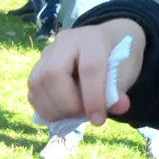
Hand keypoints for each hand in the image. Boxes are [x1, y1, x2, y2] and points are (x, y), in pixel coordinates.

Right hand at [28, 21, 144, 124]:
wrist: (106, 44)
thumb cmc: (117, 58)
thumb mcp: (126, 71)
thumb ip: (119, 89)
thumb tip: (118, 107)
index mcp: (92, 38)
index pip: (89, 68)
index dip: (93, 98)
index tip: (99, 120)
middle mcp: (64, 42)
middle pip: (54, 73)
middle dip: (68, 104)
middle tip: (83, 115)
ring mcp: (47, 54)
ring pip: (37, 83)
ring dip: (54, 109)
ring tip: (72, 116)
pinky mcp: (37, 68)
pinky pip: (33, 92)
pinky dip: (45, 109)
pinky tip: (61, 113)